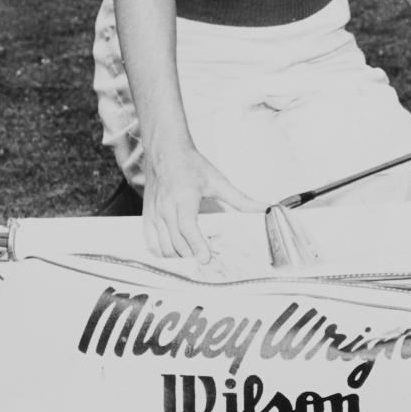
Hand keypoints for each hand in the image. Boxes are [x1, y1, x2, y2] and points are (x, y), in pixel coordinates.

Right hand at [141, 147, 265, 261]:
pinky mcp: (147, 217)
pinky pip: (151, 243)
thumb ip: (240, 199)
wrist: (165, 152)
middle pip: (177, 242)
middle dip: (192, 255)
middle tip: (208, 259)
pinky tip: (177, 252)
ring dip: (179, 257)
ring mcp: (154, 213)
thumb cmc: (191, 165)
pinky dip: (163, 254)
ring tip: (195, 256)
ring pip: (164, 247)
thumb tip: (263, 208)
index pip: (187, 226)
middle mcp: (166, 206)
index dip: (197, 245)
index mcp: (184, 196)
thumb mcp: (218, 181)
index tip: (206, 259)